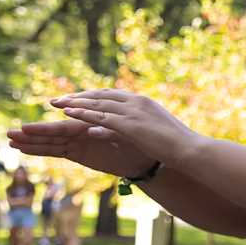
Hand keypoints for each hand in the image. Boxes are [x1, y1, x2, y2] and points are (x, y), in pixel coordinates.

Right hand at [8, 118, 154, 178]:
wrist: (147, 158)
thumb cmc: (139, 140)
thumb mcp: (124, 135)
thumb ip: (106, 131)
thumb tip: (92, 130)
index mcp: (92, 122)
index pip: (65, 124)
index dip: (46, 127)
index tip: (30, 123)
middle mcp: (81, 131)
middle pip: (53, 133)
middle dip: (31, 134)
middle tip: (8, 134)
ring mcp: (78, 143)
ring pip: (50, 143)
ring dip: (31, 142)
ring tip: (10, 141)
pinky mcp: (78, 154)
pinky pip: (56, 152)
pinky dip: (41, 151)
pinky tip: (25, 150)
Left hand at [46, 89, 198, 164]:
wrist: (189, 149)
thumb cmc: (178, 144)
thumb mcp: (156, 131)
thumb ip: (140, 126)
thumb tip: (133, 129)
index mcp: (143, 101)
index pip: (112, 94)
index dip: (92, 96)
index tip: (77, 98)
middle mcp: (136, 101)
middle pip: (101, 95)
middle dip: (78, 96)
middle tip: (59, 99)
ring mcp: (132, 111)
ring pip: (97, 104)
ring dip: (75, 103)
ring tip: (56, 104)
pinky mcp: (128, 124)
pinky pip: (100, 116)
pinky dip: (82, 113)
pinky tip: (68, 114)